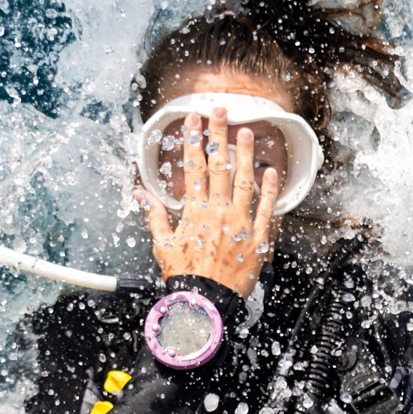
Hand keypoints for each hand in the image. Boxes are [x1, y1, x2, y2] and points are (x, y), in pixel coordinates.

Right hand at [139, 108, 280, 299]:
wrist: (205, 302)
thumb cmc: (184, 275)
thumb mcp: (162, 245)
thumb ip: (154, 215)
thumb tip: (141, 193)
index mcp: (195, 212)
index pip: (193, 169)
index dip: (193, 142)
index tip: (193, 121)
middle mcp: (218, 212)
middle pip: (218, 166)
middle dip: (218, 136)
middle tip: (221, 111)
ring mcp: (240, 223)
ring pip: (244, 181)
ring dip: (245, 154)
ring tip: (247, 131)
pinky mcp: (258, 237)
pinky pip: (267, 209)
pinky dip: (270, 190)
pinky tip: (271, 170)